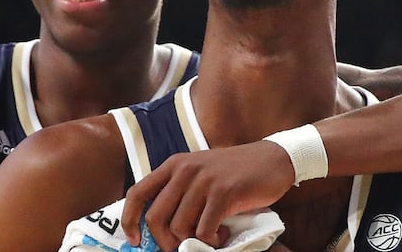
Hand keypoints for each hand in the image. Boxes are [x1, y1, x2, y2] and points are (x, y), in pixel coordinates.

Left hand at [121, 140, 293, 250]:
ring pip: (180, 228)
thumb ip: (180, 192)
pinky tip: (222, 235)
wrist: (272, 159)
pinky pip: (205, 230)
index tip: (134, 238)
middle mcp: (184, 170)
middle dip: (165, 242)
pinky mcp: (224, 192)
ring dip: (193, 242)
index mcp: (174, 164)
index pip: (137, 192)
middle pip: (155, 218)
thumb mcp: (200, 173)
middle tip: (181, 246)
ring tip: (211, 237)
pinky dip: (212, 241)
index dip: (129, 219)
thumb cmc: (234, 172)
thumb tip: (158, 229)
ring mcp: (204, 180)